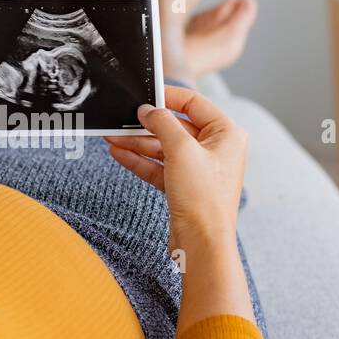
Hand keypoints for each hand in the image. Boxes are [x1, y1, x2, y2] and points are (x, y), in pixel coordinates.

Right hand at [105, 86, 246, 248]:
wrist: (202, 243)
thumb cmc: (203, 197)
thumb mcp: (181, 149)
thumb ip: (162, 123)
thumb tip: (148, 110)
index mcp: (226, 134)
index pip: (194, 103)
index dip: (168, 96)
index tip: (145, 94)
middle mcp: (216, 149)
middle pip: (176, 127)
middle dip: (146, 125)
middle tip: (121, 119)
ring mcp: (200, 169)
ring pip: (164, 148)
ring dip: (138, 143)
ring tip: (111, 137)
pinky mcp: (185, 187)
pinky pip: (160, 167)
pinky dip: (141, 161)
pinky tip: (119, 153)